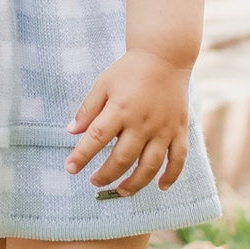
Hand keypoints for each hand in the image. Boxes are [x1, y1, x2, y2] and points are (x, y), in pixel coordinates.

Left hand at [64, 48, 189, 194]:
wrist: (164, 56)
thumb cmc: (129, 70)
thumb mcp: (103, 83)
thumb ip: (88, 109)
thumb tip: (71, 132)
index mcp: (120, 108)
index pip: (97, 138)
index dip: (81, 155)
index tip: (70, 168)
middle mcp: (142, 122)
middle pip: (122, 158)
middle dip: (106, 174)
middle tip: (94, 181)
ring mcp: (163, 128)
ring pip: (149, 166)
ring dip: (135, 183)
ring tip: (120, 192)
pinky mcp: (179, 130)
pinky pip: (178, 159)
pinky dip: (171, 176)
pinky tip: (160, 186)